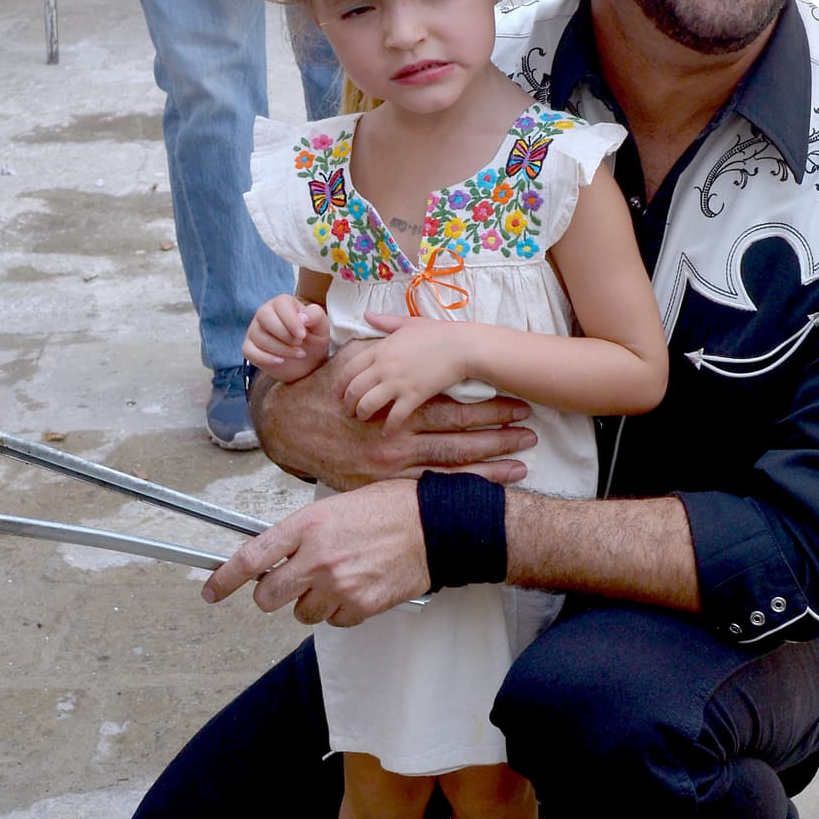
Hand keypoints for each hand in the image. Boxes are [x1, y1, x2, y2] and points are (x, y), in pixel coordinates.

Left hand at [202, 481, 429, 624]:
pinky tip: (356, 588)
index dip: (224, 579)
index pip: (251, 558)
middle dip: (272, 594)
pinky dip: (340, 610)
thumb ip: (302, 533)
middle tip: (287, 585)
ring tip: (336, 579)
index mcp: (307, 525)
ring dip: (311, 602)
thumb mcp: (334, 507)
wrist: (433, 526)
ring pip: (301, 613)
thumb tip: (275, 556)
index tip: (211, 590)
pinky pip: (334, 621)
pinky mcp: (360, 606)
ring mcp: (338, 585)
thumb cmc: (387, 509)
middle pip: (268, 597)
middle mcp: (317, 558)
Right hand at [244, 296, 330, 380]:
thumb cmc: (313, 339)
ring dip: (281, 349)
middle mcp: (265, 313)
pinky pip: (249, 351)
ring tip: (298, 354)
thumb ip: (315, 316)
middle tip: (299, 344)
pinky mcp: (249, 347)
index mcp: (282, 303)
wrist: (307, 363)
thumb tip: (302, 317)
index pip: (281, 304)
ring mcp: (254, 330)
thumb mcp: (321, 327)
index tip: (303, 336)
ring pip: (260, 337)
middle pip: (264, 316)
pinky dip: (265, 358)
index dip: (291, 320)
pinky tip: (280, 361)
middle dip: (284, 334)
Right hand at [254, 339, 536, 489]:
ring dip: (488, 465)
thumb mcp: (353, 362)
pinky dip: (458, 489)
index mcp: (398, 403)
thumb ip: (384, 347)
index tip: (518, 403)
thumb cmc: (322, 391)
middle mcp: (398, 437)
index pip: (454, 406)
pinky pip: (427, 488)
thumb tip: (408, 329)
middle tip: (531, 433)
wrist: (286, 426)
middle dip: (498, 434)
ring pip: (449, 465)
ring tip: (522, 464)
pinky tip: (484, 490)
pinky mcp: (382, 484)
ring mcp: (391, 464)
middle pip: (459, 436)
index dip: (488, 407)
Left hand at [339, 313, 470, 429]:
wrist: (462, 347)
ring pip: (367, 404)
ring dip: (362, 414)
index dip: (340, 383)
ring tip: (362, 418)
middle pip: (353, 389)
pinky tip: (386, 433)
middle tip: (347, 410)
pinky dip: (388, 428)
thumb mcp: (408, 323)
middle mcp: (384, 366)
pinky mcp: (414, 396)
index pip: (349, 368)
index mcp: (380, 349)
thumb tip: (367, 314)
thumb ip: (384, 321)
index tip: (338, 392)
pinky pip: (394, 417)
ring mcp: (398, 382)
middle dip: (346, 403)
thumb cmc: (438, 333)